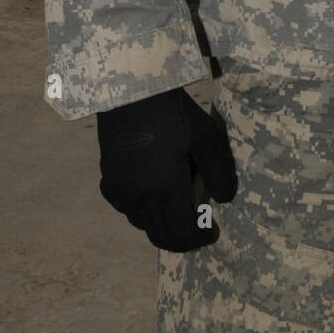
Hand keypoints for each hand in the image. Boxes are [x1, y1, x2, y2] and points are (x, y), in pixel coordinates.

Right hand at [97, 88, 236, 251]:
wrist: (130, 93)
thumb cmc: (173, 113)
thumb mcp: (206, 137)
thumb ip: (219, 171)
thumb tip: (225, 199)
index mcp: (168, 190)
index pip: (184, 234)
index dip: (201, 239)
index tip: (212, 232)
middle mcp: (142, 198)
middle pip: (161, 237)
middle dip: (182, 239)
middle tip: (196, 228)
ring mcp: (121, 191)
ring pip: (142, 224)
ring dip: (161, 223)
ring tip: (174, 204)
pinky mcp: (107, 181)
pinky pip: (124, 207)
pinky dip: (139, 209)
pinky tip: (147, 191)